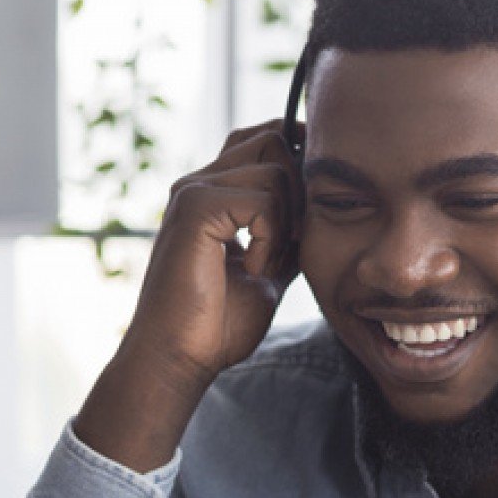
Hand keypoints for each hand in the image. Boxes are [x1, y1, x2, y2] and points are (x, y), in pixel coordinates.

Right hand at [125, 119, 301, 384]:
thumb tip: (319, 215)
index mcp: (211, 194)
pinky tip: (253, 270)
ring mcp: (193, 191)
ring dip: (287, 220)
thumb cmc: (215, 326)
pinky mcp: (196, 208)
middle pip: (272, 138)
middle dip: (299, 187)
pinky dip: (271, 238)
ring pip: (275, 168)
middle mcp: (198, 183)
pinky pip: (264, 200)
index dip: (294, 157)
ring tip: (269, 263)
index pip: (261, 139)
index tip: (311, 207)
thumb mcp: (268, 272)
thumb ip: (285, 237)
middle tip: (293, 241)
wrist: (177, 359)